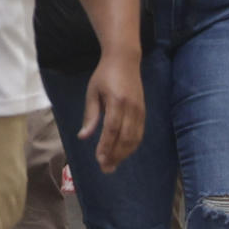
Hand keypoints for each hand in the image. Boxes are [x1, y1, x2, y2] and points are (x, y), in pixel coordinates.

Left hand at [81, 51, 144, 172]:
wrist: (125, 60)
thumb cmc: (104, 75)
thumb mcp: (92, 92)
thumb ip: (90, 115)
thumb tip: (83, 136)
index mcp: (117, 101)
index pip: (112, 129)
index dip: (106, 146)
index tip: (99, 159)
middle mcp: (131, 108)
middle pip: (125, 137)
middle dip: (115, 155)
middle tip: (105, 168)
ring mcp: (140, 110)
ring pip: (135, 139)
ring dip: (124, 154)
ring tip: (112, 164)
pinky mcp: (144, 112)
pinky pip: (139, 133)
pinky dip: (131, 146)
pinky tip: (122, 152)